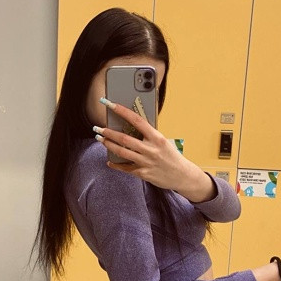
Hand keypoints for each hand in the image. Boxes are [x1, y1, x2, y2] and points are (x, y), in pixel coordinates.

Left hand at [94, 99, 215, 201]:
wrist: (182, 175)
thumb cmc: (172, 156)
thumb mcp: (163, 141)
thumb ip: (148, 135)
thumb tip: (130, 126)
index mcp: (157, 137)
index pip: (137, 120)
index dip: (122, 111)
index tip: (111, 104)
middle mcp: (151, 149)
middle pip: (124, 138)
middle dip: (108, 132)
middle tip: (97, 128)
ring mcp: (146, 162)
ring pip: (121, 152)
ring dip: (108, 145)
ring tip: (100, 139)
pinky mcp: (143, 173)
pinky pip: (125, 168)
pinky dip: (115, 164)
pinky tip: (109, 161)